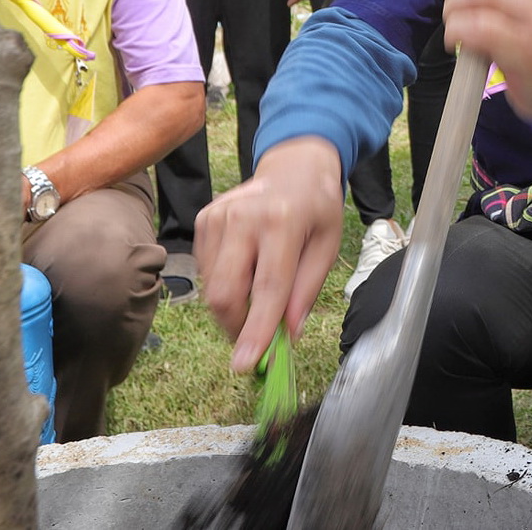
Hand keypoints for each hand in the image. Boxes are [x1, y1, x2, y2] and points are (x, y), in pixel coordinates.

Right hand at [196, 138, 345, 371]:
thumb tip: (287, 334)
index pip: (267, 289)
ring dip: (233, 305)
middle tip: (257, 339)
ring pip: (211, 287)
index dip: (256, 332)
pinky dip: (225, 282)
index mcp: (282, 222)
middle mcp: (244, 217)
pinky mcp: (203, 219)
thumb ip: (307, 291)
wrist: (293, 166)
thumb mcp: (328, 246)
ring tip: (260, 287)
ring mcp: (218, 216)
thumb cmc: (316, 207)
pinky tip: (246, 264)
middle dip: (238, 327)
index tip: (246, 365)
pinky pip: (205, 270)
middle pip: (225, 293)